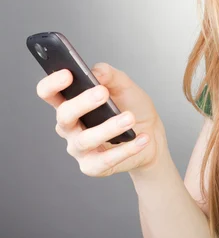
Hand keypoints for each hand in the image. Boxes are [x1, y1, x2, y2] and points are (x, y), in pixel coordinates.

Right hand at [36, 62, 168, 177]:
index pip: (49, 92)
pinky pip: (106, 160)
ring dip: (109, 127)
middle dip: (82, 103)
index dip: (53, 83)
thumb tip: (97, 71)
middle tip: (102, 92)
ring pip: (85, 139)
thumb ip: (110, 75)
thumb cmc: (131, 107)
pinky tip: (141, 139)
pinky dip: (126, 149)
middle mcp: (69, 126)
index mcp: (71, 102)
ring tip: (129, 118)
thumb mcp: (124, 86)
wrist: (150, 133)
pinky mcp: (93, 166)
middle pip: (64, 115)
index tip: (68, 74)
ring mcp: (79, 148)